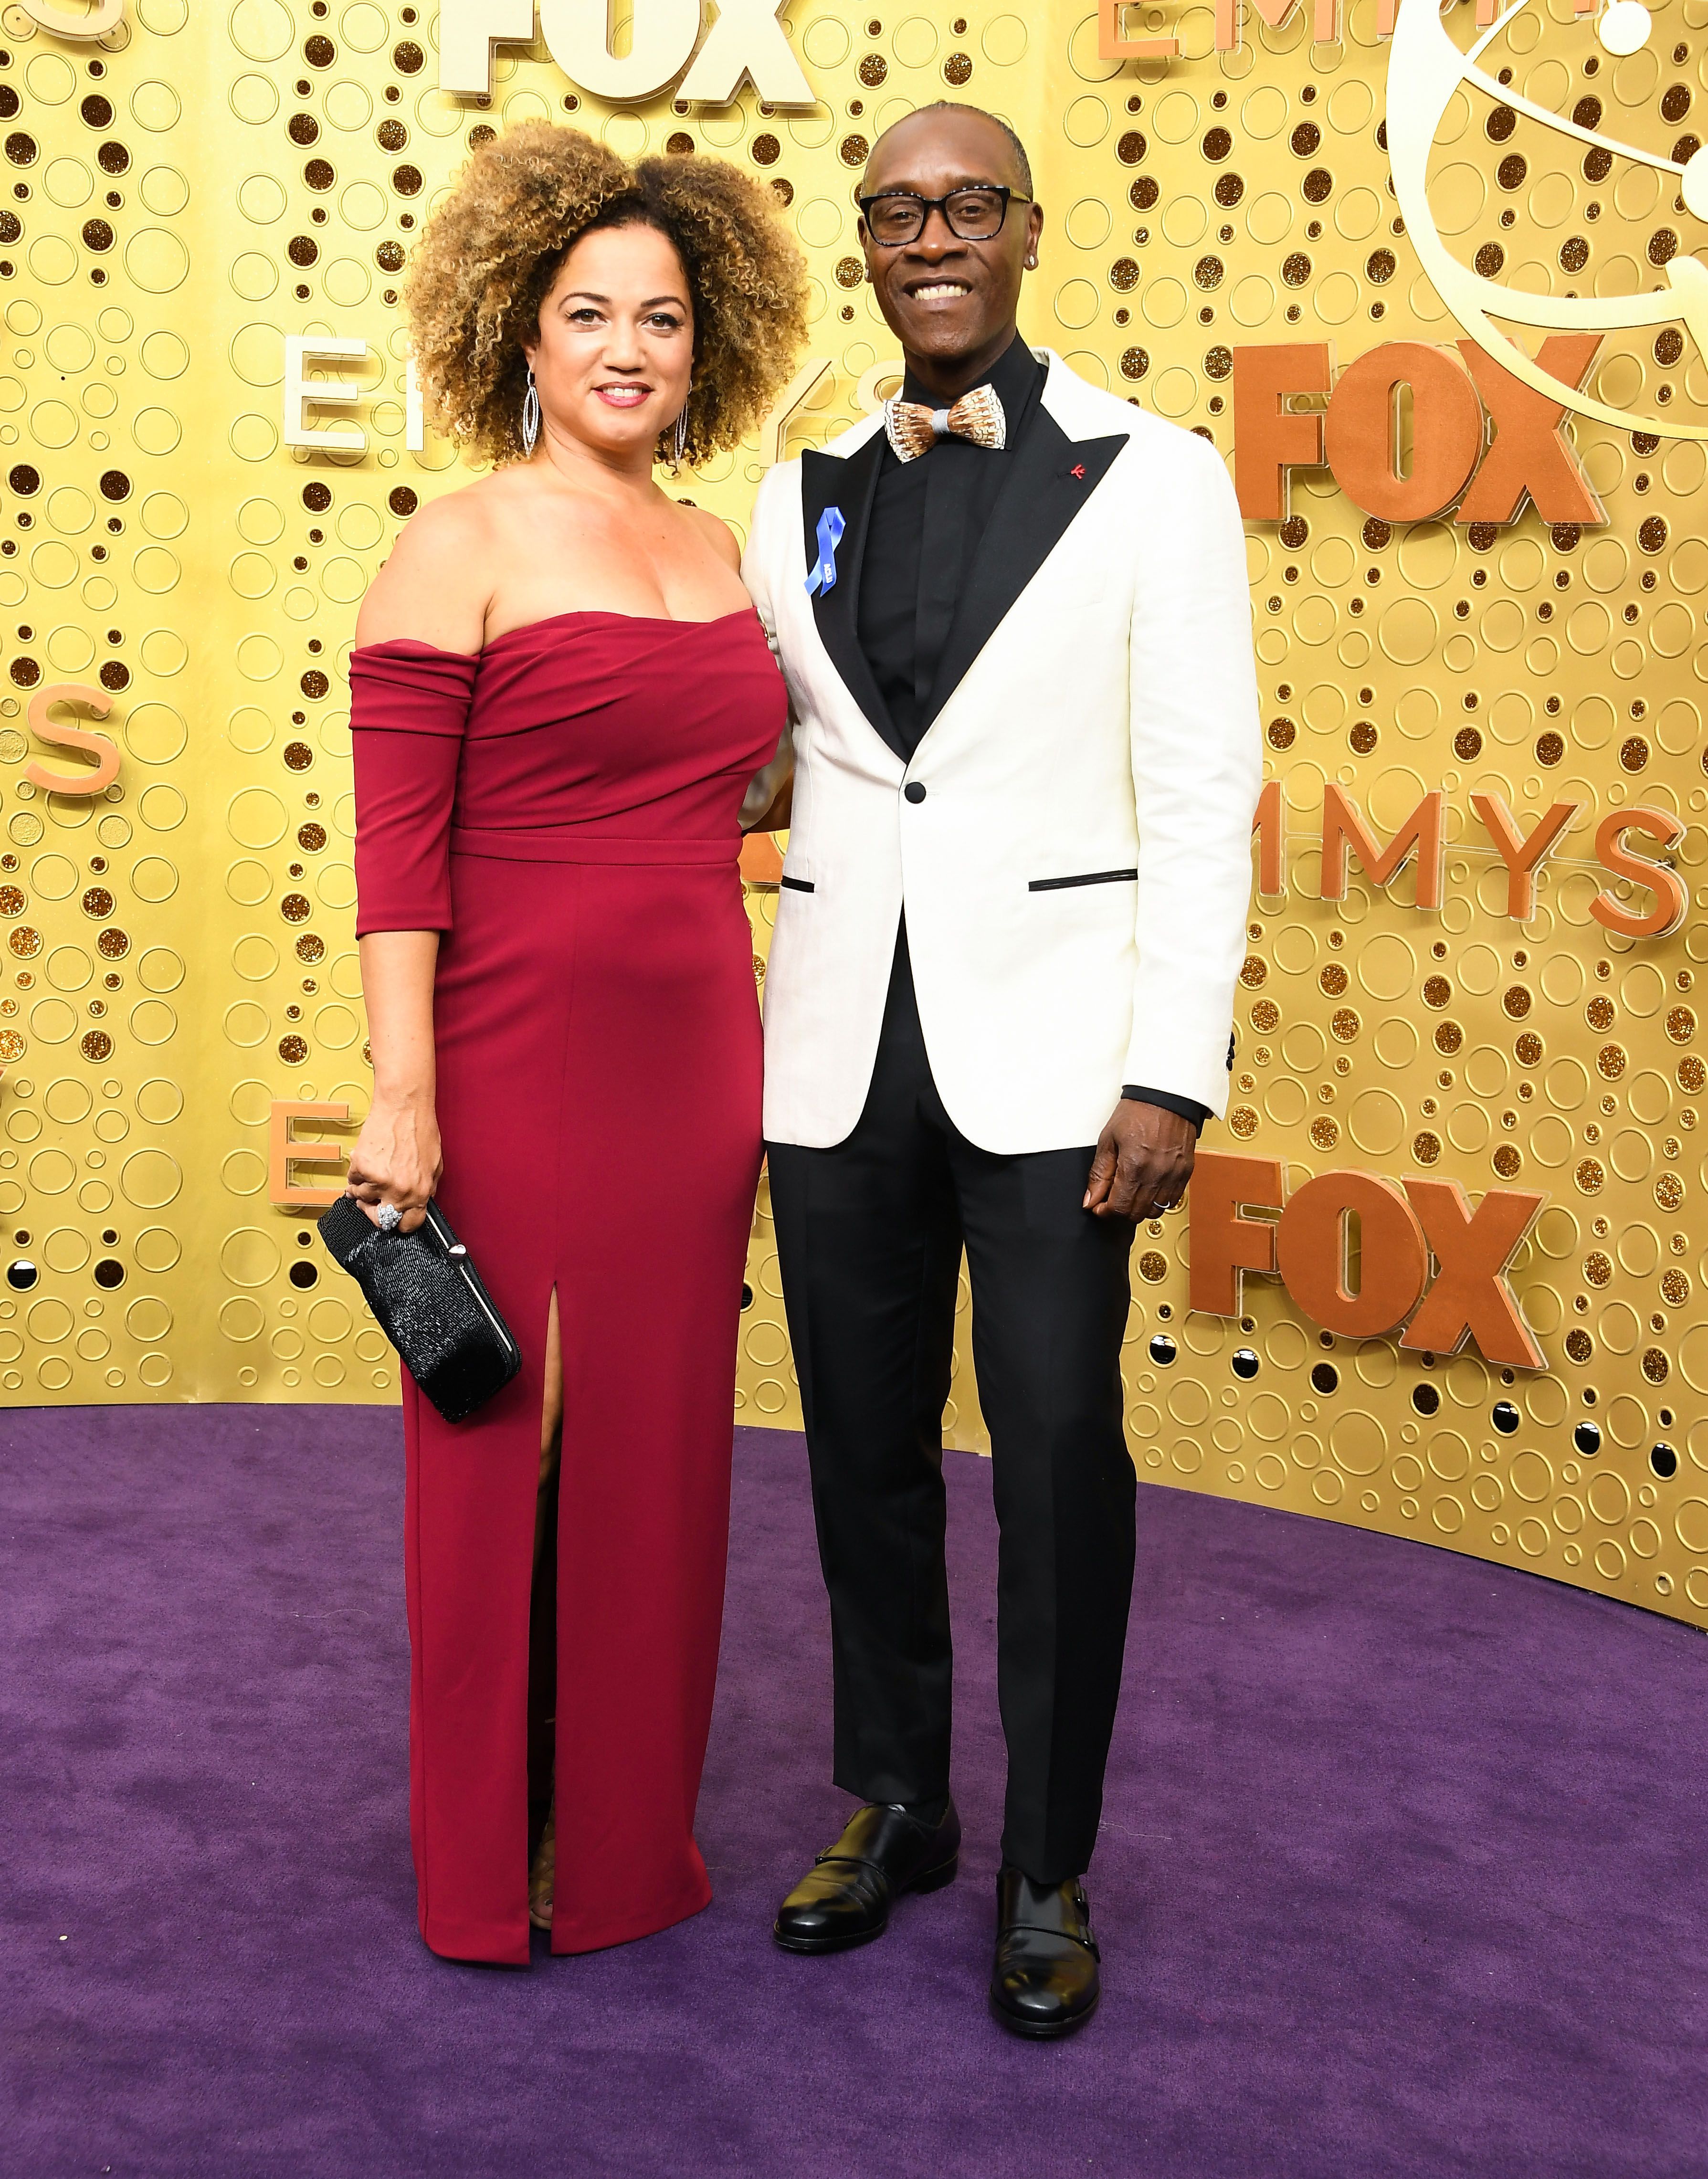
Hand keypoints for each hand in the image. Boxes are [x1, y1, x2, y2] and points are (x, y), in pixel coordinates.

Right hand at [345, 1092, 441, 1234]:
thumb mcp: (434, 1165)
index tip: (393, 1218)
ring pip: (362, 1199)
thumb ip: (426, 1188)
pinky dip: (356, 1173)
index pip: (408, 1225)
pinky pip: (352, 1180)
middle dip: (375, 1212)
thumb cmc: (420, 1129)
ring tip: (370, 1174)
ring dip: (363, 1190)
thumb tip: (417, 1203)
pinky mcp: (362, 1168)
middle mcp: (399, 1191)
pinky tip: (366, 1161)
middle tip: (373, 1202)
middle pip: (380, 1220)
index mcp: (420, 1193)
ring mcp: (379, 1181)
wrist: (404, 1107)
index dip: (399, 1223)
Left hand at [1084, 1101, 1196, 1222]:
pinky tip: (1147, 1187)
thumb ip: (1099, 1174)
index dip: (1104, 1211)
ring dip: (1139, 1207)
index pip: (1118, 1208)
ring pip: (1154, 1211)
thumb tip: (1091, 1199)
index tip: (1098, 1206)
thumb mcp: (1108, 1140)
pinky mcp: (1185, 1173)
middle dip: (1119, 1210)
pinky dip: (1157, 1200)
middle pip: (1136, 1214)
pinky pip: (1171, 1200)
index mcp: (1134, 1166)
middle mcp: (1156, 1175)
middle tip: (1111, 1198)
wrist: (1166, 1097)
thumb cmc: (1138, 1112)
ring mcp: (1173, 1176)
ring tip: (1130, 1192)